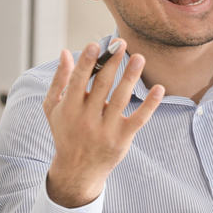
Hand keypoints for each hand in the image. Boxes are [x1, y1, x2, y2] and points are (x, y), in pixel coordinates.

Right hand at [42, 40, 163, 207]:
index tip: (96, 44)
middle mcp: (86, 119)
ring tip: (139, 57)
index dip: (87, 62)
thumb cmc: (65, 132)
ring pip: (121, 99)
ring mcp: (106, 130)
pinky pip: (139, 119)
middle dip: (112, 62)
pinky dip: (150, 104)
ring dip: (131, 77)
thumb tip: (66, 52)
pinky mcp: (122, 138)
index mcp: (68, 108)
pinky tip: (159, 89)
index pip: (78, 81)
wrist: (78, 170)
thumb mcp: (53, 108)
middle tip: (121, 42)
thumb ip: (59, 80)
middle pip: (102, 85)